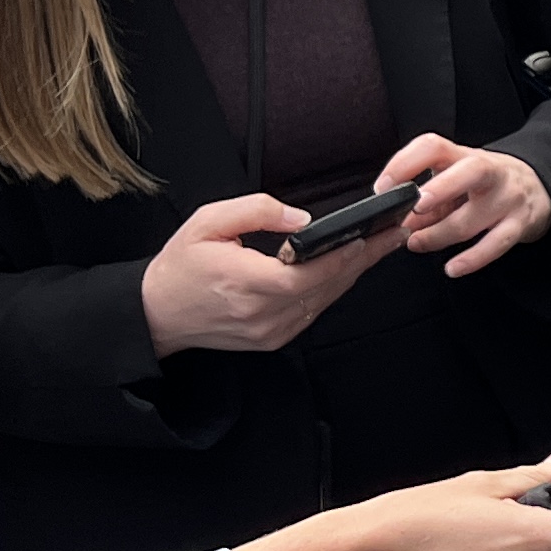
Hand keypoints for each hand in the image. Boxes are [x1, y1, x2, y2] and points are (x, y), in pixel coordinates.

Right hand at [142, 191, 398, 354]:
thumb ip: (257, 212)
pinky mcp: (273, 339)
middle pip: (327, 286)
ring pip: (325, 300)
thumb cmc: (179, 266)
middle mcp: (262, 314)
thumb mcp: (208, 223)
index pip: (309, 273)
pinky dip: (332, 289)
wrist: (156, 313)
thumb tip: (301, 219)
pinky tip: (348, 268)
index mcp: (246, 284)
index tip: (371, 235)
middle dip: (364, 258)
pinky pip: (313, 312)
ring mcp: (270, 331)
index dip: (344, 255)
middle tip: (394, 233)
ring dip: (353, 273)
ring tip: (380, 246)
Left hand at [381, 130, 550, 278]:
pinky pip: (495, 244)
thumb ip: (429, 202)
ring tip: (416, 244)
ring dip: (439, 235)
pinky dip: (472, 259)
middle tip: (414, 206)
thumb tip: (399, 223)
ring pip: (472, 218)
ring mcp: (508, 198)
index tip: (383, 186)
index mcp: (464, 156)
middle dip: (439, 189)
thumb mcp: (458, 181)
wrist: (540, 186)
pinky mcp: (520, 224)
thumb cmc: (487, 184)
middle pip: (467, 172)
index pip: (433, 147)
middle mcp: (490, 172)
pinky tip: (453, 268)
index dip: (405, 163)